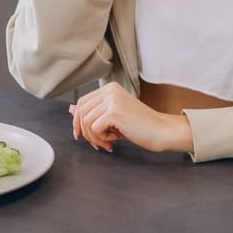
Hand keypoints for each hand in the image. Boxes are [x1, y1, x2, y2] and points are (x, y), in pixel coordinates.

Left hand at [68, 82, 192, 152]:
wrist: (162, 132)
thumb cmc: (140, 126)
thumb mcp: (113, 117)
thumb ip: (93, 112)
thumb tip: (70, 109)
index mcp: (109, 88)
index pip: (82, 102)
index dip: (78, 120)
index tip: (82, 135)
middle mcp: (109, 90)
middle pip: (80, 111)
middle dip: (84, 131)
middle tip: (97, 143)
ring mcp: (112, 100)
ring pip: (86, 121)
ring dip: (94, 137)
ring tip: (108, 143)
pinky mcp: (115, 112)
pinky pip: (94, 128)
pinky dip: (102, 138)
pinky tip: (115, 140)